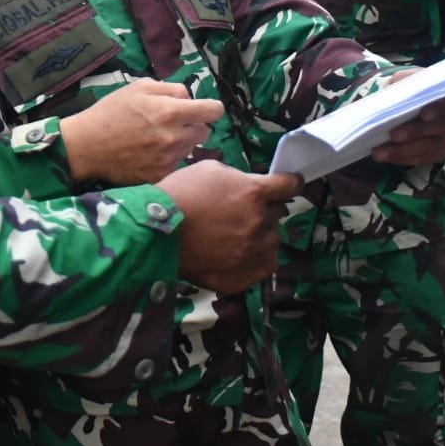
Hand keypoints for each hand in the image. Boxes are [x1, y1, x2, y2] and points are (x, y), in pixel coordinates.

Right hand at [62, 80, 222, 184]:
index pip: (212, 111)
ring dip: (181, 143)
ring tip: (157, 139)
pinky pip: (175, 165)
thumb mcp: (139, 87)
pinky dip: (167, 159)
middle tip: (173, 124)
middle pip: (204, 132)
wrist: (85, 146)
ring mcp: (167, 160)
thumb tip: (188, 97)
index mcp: (170, 112)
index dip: (211, 108)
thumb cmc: (110, 112)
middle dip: (193, 126)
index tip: (205, 109)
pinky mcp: (159, 176)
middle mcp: (174, 138)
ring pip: (190, 149)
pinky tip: (149, 153)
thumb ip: (170, 89)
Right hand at [159, 161, 302, 292]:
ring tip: (241, 233)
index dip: (290, 182)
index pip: (289, 186)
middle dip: (265, 208)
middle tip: (244, 208)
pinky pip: (265, 266)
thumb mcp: (208, 169)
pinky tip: (244, 252)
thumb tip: (248, 186)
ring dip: (262, 234)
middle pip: (277, 213)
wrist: (154, 232)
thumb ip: (237, 177)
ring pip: (272, 241)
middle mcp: (258, 224)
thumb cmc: (178, 194)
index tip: (290, 183)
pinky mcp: (240, 276)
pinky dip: (259, 258)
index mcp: (253, 193)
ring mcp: (250, 253)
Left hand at [369, 76, 444, 166]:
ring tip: (379, 152)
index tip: (423, 115)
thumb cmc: (420, 89)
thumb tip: (389, 91)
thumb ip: (405, 81)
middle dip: (415, 132)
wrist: (430, 102)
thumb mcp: (414, 78)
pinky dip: (404, 158)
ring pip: (429, 147)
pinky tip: (387, 157)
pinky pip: (424, 159)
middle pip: (439, 127)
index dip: (438, 109)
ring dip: (402, 151)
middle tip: (393, 135)